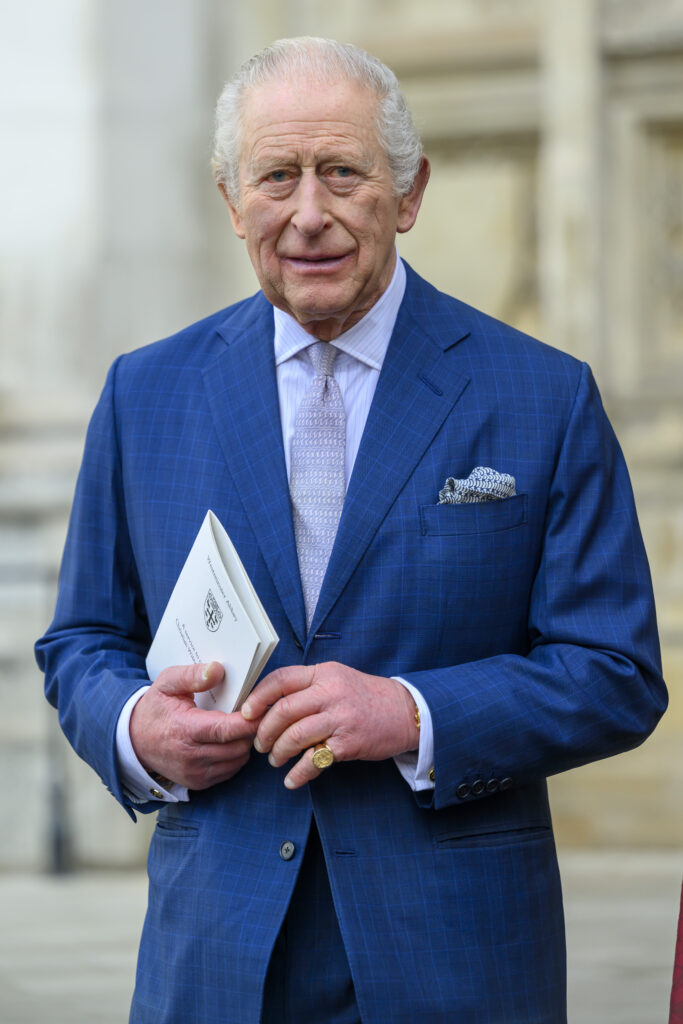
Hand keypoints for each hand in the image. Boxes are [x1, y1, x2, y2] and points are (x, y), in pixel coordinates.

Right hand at [130, 662, 258, 789]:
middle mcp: (191, 756)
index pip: (226, 729)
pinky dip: (235, 756)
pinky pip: (230, 770)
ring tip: (240, 726)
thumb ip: (192, 675)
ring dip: (244, 743)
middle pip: (238, 746)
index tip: (263, 708)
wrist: (133, 741)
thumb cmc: (155, 709)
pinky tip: (228, 741)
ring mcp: (195, 773)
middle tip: (253, 714)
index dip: (249, 720)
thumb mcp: (167, 683)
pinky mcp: (198, 783)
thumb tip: (218, 670)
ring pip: (238, 759)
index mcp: (185, 729)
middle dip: (250, 729)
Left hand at [241, 661, 418, 789]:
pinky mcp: (349, 742)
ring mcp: (340, 717)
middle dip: (264, 731)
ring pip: (295, 735)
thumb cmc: (365, 696)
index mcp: (324, 673)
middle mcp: (330, 692)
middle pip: (283, 710)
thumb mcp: (337, 679)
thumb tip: (270, 705)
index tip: (246, 713)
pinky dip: (299, 773)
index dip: (258, 697)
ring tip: (275, 760)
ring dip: (278, 752)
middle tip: (260, 744)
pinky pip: (314, 760)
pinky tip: (292, 780)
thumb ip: (308, 687)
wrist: (405, 711)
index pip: (281, 679)